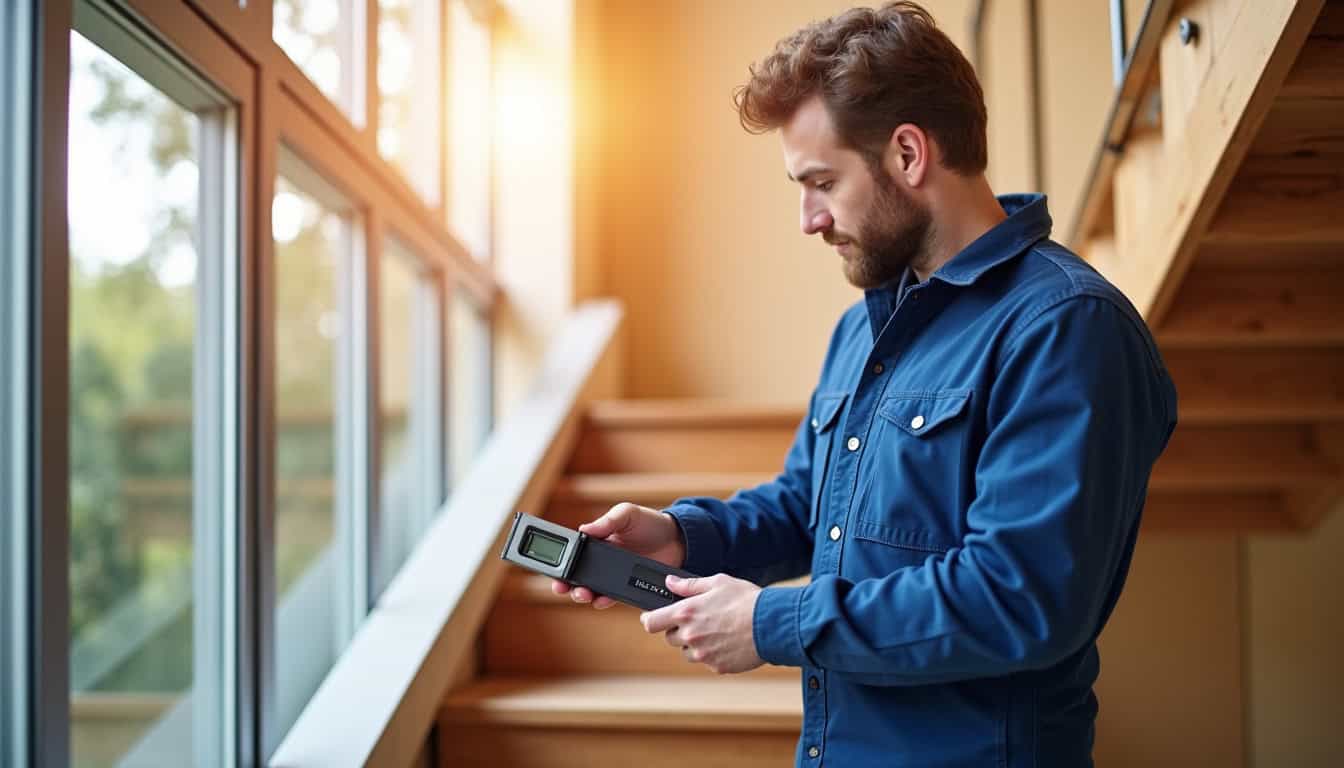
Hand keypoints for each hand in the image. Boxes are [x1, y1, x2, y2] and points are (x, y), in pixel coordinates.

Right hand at [550, 502, 686, 609]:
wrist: (677, 539)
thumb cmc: (650, 522)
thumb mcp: (627, 514)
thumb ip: (607, 522)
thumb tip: (584, 529)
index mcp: (598, 541)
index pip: (573, 554)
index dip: (561, 564)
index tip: (554, 571)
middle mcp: (602, 561)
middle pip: (577, 576)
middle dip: (567, 584)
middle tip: (563, 588)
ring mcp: (614, 575)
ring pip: (591, 589)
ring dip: (582, 595)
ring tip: (583, 595)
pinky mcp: (627, 587)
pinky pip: (611, 597)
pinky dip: (604, 601)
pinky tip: (600, 601)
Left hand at [640, 573, 763, 674]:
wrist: (772, 624)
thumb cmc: (746, 599)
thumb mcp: (717, 582)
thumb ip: (689, 585)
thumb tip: (670, 582)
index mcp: (686, 613)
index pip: (651, 622)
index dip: (649, 619)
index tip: (652, 617)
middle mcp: (690, 636)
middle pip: (669, 638)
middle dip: (678, 630)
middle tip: (698, 620)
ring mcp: (703, 654)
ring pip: (687, 652)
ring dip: (695, 644)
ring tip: (716, 631)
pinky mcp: (717, 667)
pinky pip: (707, 661)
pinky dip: (713, 653)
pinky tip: (728, 641)